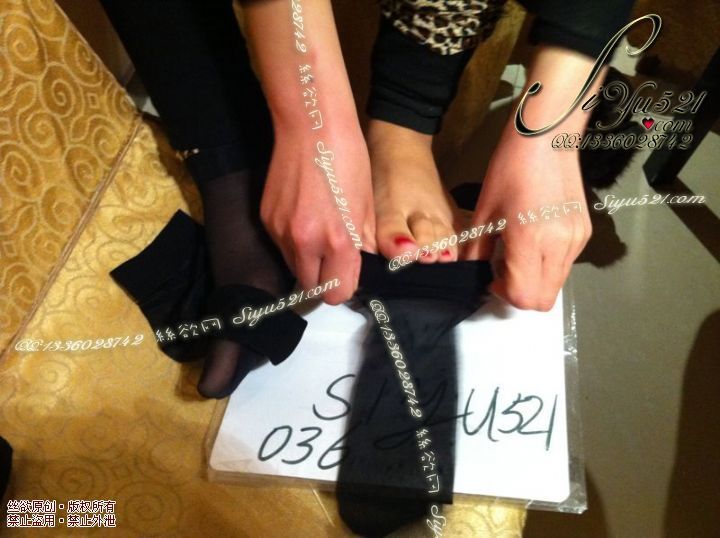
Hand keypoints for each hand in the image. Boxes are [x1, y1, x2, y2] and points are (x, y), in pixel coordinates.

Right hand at [261, 122, 375, 304]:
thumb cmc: (347, 160)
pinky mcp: (265, 219)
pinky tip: (303, 217)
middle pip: (311, 288)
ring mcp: (280, 232)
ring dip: (307, 261)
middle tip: (332, 260)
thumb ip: (361, 243)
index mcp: (338, 240)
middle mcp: (305, 242)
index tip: (347, 273)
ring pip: (294, 268)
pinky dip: (292, 242)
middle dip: (323, 279)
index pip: (337, 292)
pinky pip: (280, 246)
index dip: (344, 285)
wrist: (312, 127)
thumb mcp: (366, 206)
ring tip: (318, 234)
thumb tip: (359, 264)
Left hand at [463, 127, 590, 310]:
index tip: (491, 277)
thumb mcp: (484, 213)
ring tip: (517, 252)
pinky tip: (533, 241)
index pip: (524, 297)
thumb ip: (477, 251)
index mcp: (531, 241)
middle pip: (544, 299)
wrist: (546, 137)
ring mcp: (577, 240)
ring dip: (534, 280)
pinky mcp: (585, 233)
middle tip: (502, 270)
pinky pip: (565, 266)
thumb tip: (472, 274)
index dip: (503, 295)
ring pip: (556, 285)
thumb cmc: (509, 170)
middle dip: (520, 294)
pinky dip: (547, 265)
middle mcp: (560, 246)